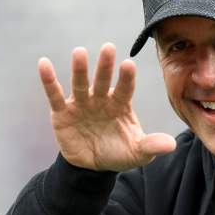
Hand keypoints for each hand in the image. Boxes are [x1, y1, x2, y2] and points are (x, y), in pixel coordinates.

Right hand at [38, 44, 175, 171]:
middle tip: (108, 47)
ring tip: (79, 52)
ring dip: (79, 69)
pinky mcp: (62, 113)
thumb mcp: (137, 153)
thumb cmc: (118, 153)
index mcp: (120, 105)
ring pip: (80, 84)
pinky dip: (49, 80)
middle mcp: (101, 100)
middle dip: (105, 66)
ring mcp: (81, 104)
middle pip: (103, 81)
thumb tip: (171, 145)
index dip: (126, 78)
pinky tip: (43, 63)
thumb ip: (151, 146)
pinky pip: (54, 95)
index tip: (128, 64)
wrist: (92, 166)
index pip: (125, 89)